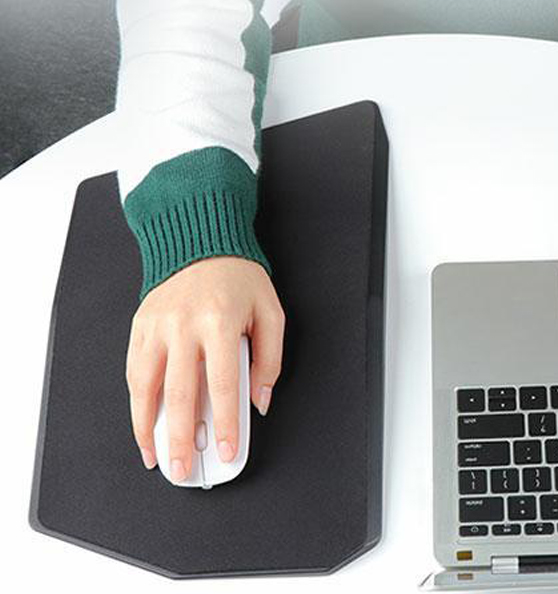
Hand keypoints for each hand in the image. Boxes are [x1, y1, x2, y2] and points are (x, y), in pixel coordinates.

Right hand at [125, 256, 284, 480]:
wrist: (201, 241)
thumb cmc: (239, 277)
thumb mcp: (270, 312)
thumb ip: (269, 359)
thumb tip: (259, 400)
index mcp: (220, 322)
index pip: (224, 386)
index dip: (226, 425)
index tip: (227, 452)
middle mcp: (184, 326)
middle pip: (180, 395)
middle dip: (181, 439)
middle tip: (185, 469)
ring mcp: (157, 327)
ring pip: (146, 388)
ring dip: (148, 428)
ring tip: (156, 456)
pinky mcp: (140, 326)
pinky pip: (133, 371)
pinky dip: (136, 402)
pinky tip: (144, 422)